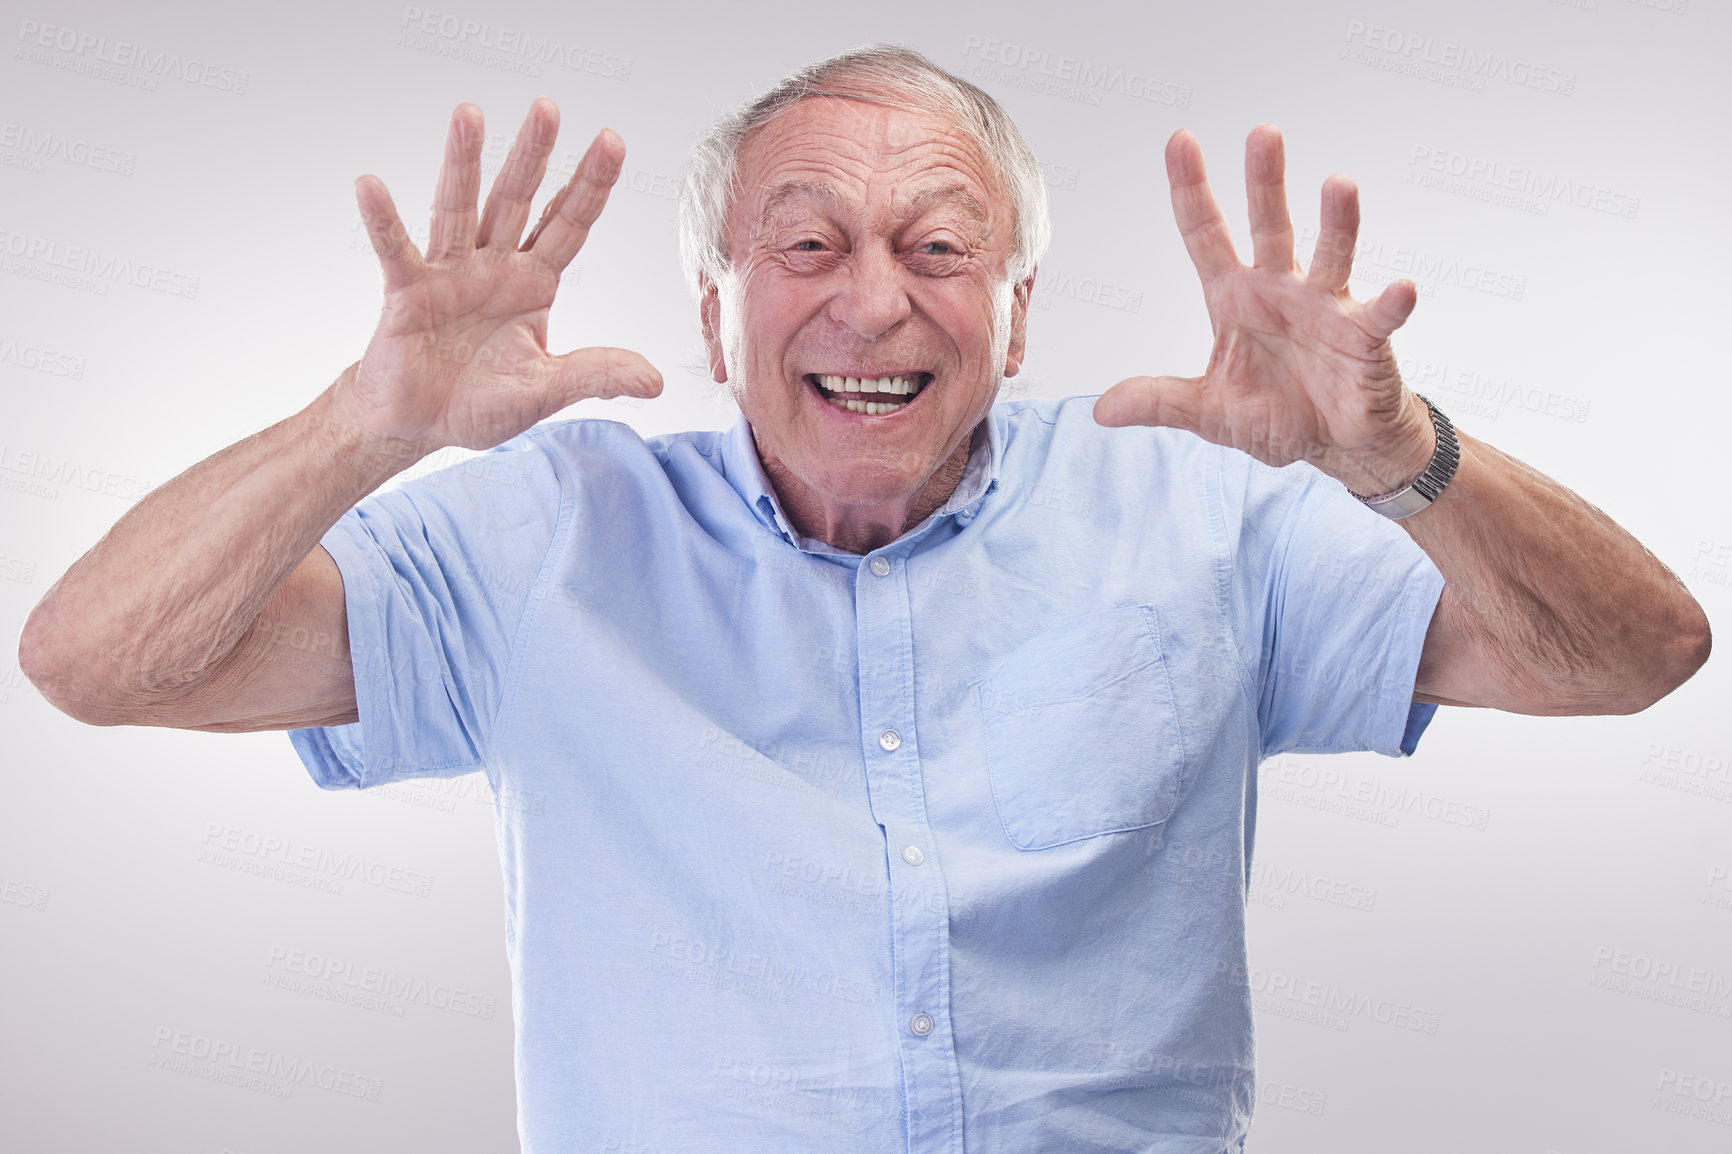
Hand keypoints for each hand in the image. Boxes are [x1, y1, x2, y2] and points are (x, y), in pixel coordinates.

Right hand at [332, 99, 661, 456]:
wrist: (418, 425)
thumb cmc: (479, 402)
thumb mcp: (546, 391)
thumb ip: (594, 375)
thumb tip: (655, 381)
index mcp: (533, 284)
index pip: (569, 224)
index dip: (590, 185)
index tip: (612, 140)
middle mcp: (492, 266)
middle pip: (517, 201)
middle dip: (532, 155)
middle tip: (547, 107)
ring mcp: (448, 274)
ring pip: (459, 208)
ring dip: (463, 162)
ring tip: (469, 114)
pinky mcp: (405, 292)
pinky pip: (395, 251)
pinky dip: (383, 220)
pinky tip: (371, 185)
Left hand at [1094, 125, 1433, 496]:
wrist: (1334, 443)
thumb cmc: (1276, 415)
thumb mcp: (1208, 412)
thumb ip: (1160, 402)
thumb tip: (1102, 409)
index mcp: (1235, 299)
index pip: (1206, 236)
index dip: (1192, 191)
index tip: (1180, 141)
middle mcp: (1281, 290)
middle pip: (1271, 226)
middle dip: (1265, 181)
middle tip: (1262, 134)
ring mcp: (1326, 307)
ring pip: (1330, 253)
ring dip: (1337, 221)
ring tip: (1338, 184)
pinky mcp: (1366, 336)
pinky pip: (1380, 314)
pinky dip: (1392, 302)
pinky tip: (1403, 288)